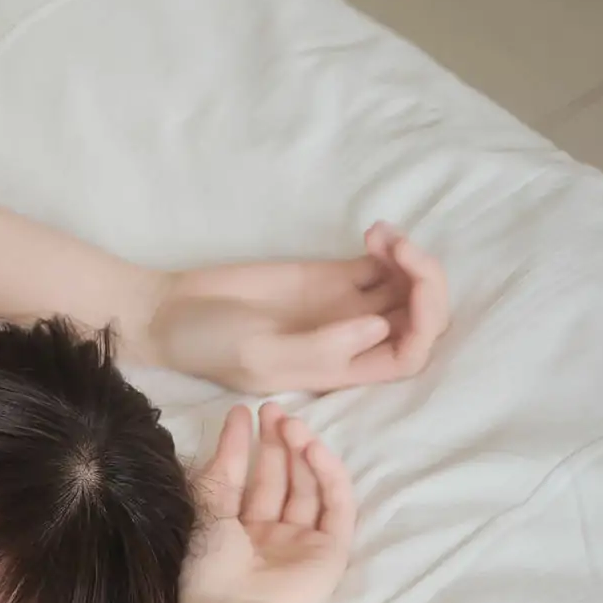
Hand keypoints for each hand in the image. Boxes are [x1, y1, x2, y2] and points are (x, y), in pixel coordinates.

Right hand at [144, 223, 448, 393]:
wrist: (174, 310)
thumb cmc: (209, 344)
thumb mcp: (258, 355)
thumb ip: (320, 347)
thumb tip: (381, 326)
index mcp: (338, 371)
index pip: (408, 355)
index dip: (423, 326)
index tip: (404, 293)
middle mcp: (351, 341)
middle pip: (419, 319)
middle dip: (427, 285)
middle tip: (401, 250)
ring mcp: (345, 306)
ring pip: (407, 287)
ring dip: (411, 259)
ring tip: (381, 236)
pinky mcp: (333, 275)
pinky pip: (384, 262)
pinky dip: (392, 245)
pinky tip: (371, 231)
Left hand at [180, 402, 355, 602]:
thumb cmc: (207, 573)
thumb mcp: (202, 518)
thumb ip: (216, 480)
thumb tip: (224, 442)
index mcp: (227, 537)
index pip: (238, 482)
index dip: (239, 447)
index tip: (240, 413)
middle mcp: (264, 539)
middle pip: (276, 481)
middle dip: (274, 444)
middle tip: (272, 410)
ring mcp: (298, 545)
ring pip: (306, 488)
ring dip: (300, 452)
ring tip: (289, 423)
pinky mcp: (330, 552)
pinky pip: (336, 506)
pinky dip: (328, 476)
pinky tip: (313, 449)